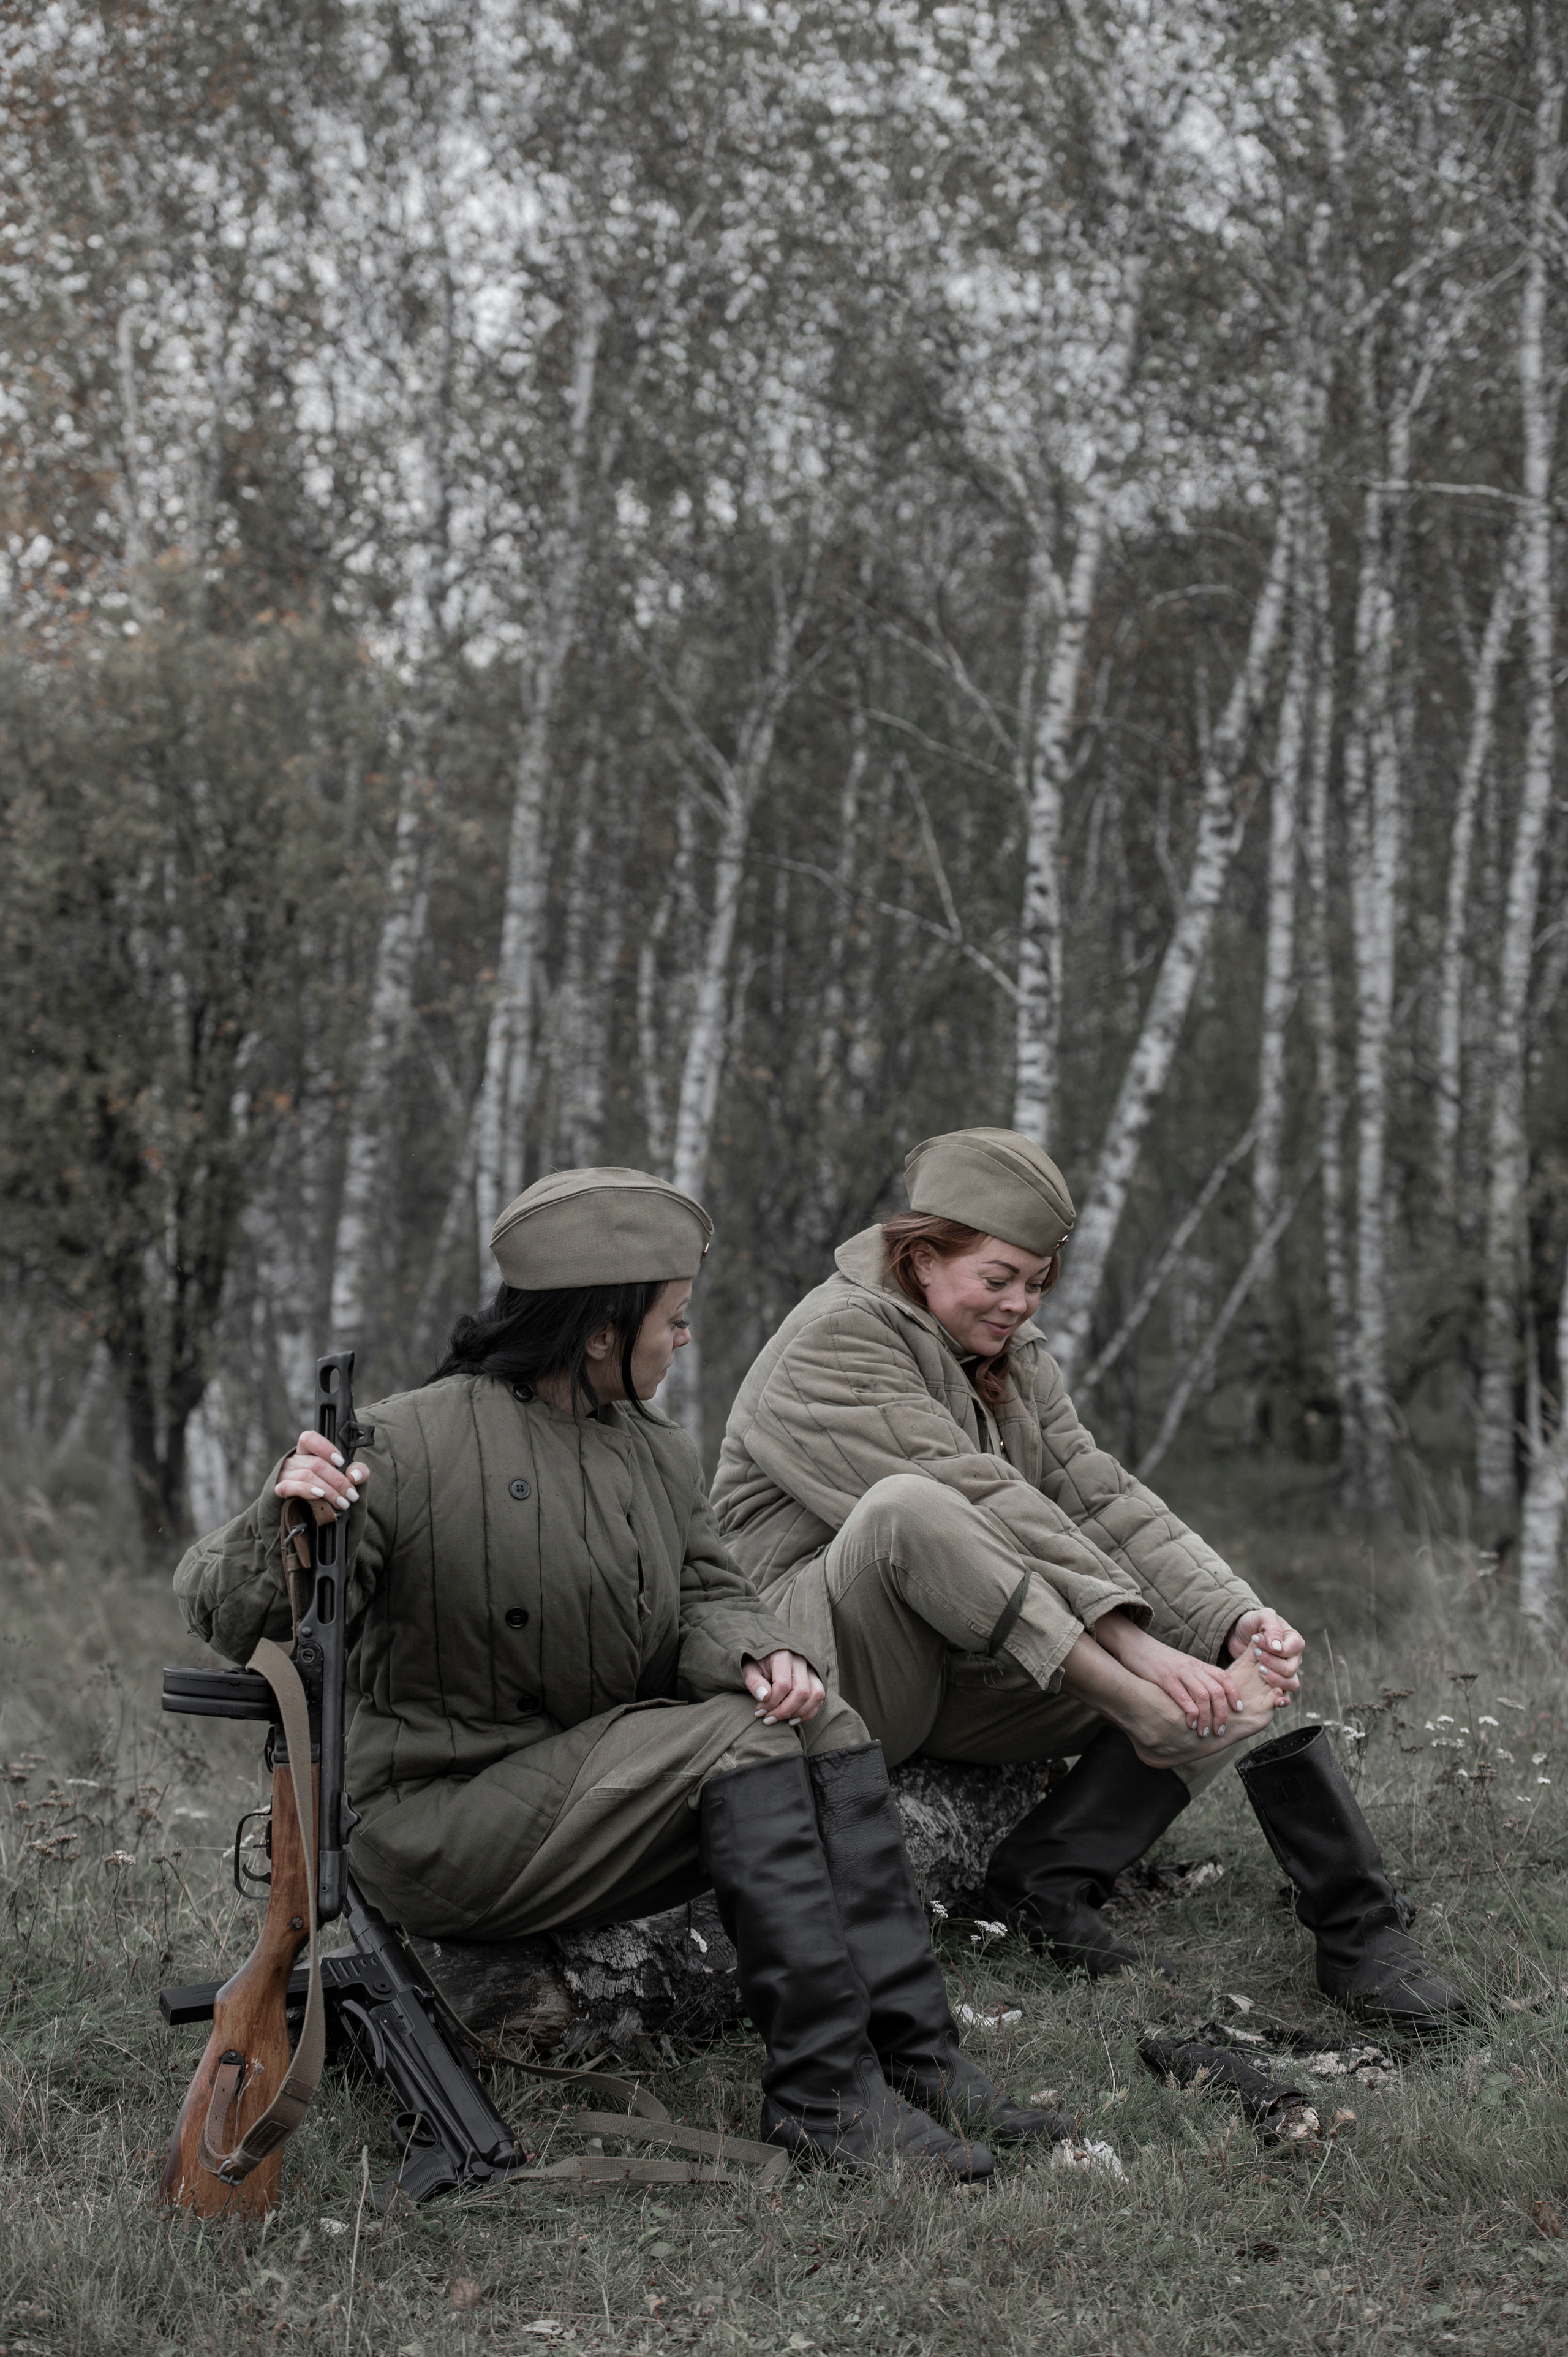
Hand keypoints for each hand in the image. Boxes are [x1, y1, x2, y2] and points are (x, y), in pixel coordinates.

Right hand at [274, 1427, 369, 1523]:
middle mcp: (293, 1460)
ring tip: (342, 1502)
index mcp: (306, 1452)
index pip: (309, 1439)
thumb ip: (357, 1471)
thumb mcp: (344, 1478)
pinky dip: (306, 1490)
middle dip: (337, 1480)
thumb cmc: (327, 1490)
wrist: (306, 1516)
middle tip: (351, 1495)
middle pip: (316, 1463)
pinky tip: (319, 1496)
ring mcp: (284, 1474)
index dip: (325, 1448)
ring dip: (328, 1490)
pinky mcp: (278, 1490)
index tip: (341, 1462)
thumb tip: (355, 1475)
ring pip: (307, 1475)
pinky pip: (289, 1486)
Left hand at [742, 1650, 824, 1725]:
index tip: (759, 1710)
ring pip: (815, 1695)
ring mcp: (811, 1670)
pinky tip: (791, 1719)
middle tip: (768, 1719)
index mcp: (783, 1655)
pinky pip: (819, 1699)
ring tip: (780, 1719)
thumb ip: (753, 1681)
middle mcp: (801, 1661)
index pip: (783, 1684)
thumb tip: (764, 1696)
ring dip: (798, 1713)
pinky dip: (808, 1713)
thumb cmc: (757, 1664)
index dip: (771, 1702)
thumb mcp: (749, 1669)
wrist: (768, 1656)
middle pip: (801, 1692)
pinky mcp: (816, 1680)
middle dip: (784, 1711)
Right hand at [1093, 1611, 1242, 1733]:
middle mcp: (1192, 1668)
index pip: (1225, 1678)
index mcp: (1198, 1665)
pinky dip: (1190, 1713)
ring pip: (1204, 1696)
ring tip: (1204, 1733)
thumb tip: (1207, 1701)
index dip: (1235, 1694)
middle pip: (1217, 1691)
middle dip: (1222, 1714)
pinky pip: (1183, 1696)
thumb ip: (1195, 1679)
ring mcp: (1179, 1672)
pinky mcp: (1165, 1678)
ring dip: (1206, 1718)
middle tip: (1220, 1731)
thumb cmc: (1158, 1660)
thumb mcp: (1181, 1666)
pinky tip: (1190, 1724)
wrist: (1135, 1645)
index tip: (1238, 1711)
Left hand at [1226, 1608, 1304, 1694]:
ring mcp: (1286, 1671)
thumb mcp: (1262, 1616)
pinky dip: (1282, 1699)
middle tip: (1256, 1654)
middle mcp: (1293, 1657)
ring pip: (1291, 1683)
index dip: (1275, 1649)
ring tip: (1259, 1669)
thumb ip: (1272, 1628)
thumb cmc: (1252, 1622)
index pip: (1293, 1650)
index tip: (1258, 1640)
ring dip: (1274, 1679)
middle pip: (1291, 1669)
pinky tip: (1275, 1699)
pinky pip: (1285, 1696)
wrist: (1238, 1633)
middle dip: (1272, 1663)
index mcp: (1293, 1640)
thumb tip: (1278, 1648)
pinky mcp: (1275, 1682)